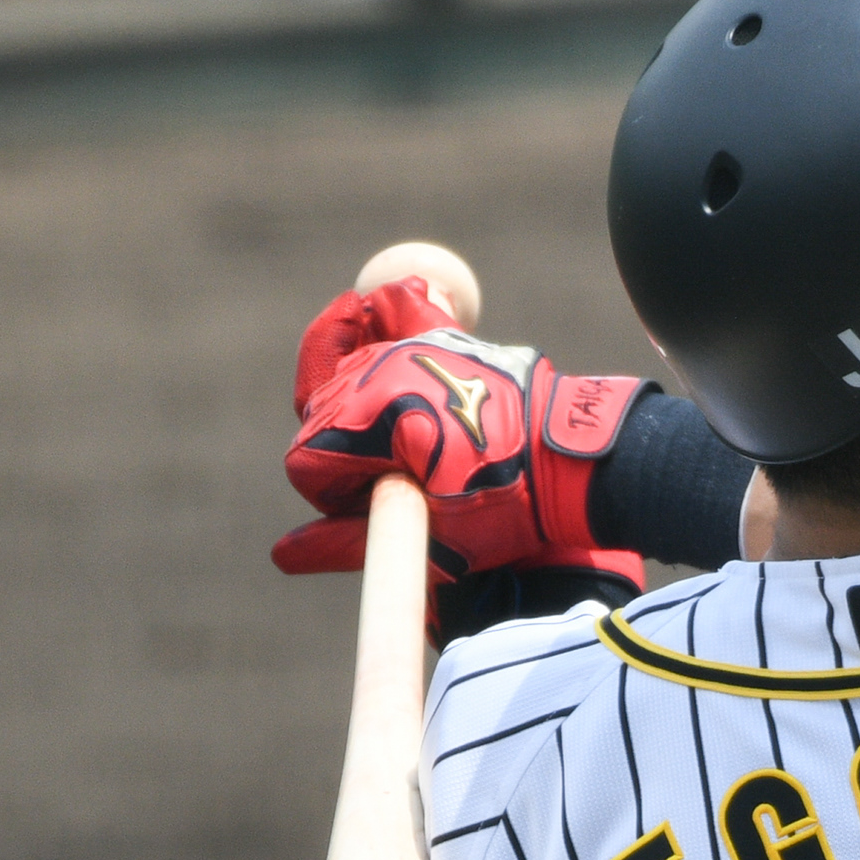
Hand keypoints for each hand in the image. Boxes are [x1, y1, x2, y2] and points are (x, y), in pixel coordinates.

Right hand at [270, 282, 645, 592]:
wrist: (573, 464)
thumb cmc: (505, 506)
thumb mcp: (428, 540)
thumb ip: (347, 544)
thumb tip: (286, 555)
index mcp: (362, 424)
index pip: (305, 462)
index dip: (335, 498)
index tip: (379, 509)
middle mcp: (373, 375)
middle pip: (319, 418)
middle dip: (347, 455)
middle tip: (403, 480)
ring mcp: (408, 348)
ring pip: (348, 374)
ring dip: (362, 406)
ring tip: (402, 430)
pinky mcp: (443, 336)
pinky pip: (395, 304)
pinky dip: (382, 312)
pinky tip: (374, 312)